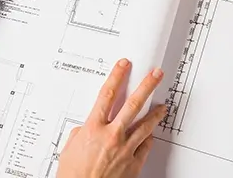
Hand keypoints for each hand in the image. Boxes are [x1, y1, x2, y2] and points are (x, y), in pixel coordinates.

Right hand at [57, 58, 166, 177]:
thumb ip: (81, 133)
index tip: (124, 65)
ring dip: (156, 113)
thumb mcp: (70, 150)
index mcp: (93, 129)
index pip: (107, 94)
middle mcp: (112, 136)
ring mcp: (125, 149)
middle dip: (147, 86)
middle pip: (133, 104)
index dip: (117, 76)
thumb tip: (88, 128)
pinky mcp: (134, 163)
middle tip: (156, 75)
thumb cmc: (74, 177)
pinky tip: (151, 134)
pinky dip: (148, 138)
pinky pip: (145, 146)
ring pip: (145, 125)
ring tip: (163, 106)